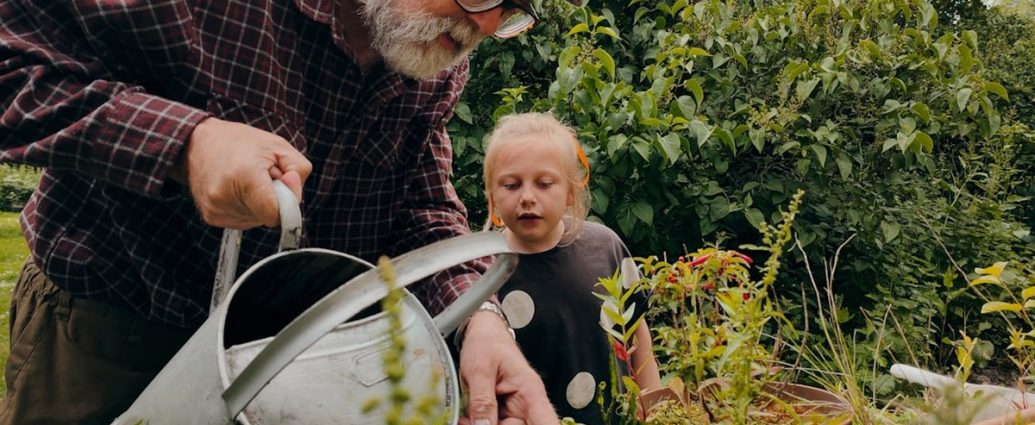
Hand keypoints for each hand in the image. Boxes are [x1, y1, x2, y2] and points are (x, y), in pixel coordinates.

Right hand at [172, 117, 311, 228]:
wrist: (197, 143)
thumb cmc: (240, 142)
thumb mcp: (278, 146)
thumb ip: (299, 170)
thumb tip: (295, 193)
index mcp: (245, 177)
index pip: (276, 214)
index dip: (287, 201)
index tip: (283, 183)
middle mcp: (226, 197)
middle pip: (268, 217)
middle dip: (272, 199)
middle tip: (261, 176)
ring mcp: (216, 209)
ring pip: (257, 220)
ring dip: (259, 204)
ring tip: (246, 181)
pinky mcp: (211, 217)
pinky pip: (243, 220)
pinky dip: (246, 207)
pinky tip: (236, 189)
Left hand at [458, 312, 558, 424]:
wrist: (481, 334)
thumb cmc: (486, 344)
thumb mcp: (480, 369)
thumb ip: (483, 400)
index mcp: (530, 392)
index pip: (547, 422)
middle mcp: (526, 406)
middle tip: (468, 420)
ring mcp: (514, 413)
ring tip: (463, 417)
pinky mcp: (500, 416)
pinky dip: (476, 424)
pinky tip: (464, 417)